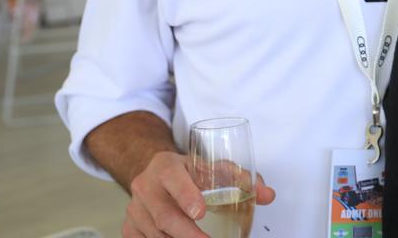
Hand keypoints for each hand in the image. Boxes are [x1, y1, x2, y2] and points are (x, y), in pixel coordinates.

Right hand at [122, 151, 274, 236]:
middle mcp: (145, 185)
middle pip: (163, 214)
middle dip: (186, 233)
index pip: (172, 178)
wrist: (157, 173)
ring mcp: (134, 208)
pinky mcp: (129, 227)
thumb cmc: (190, 172)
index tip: (201, 212)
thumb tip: (268, 196)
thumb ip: (242, 179)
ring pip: (153, 232)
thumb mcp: (214, 168)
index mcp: (166, 165)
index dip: (186, 195)